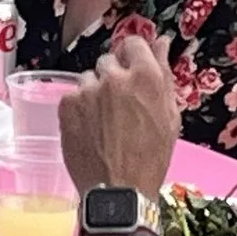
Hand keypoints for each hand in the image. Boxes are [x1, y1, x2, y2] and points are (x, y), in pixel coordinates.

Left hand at [59, 35, 178, 199]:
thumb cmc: (151, 158)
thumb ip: (164, 74)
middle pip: (109, 60)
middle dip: (113, 77)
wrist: (119, 192)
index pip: (133, 43)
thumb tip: (162, 43)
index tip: (131, 69)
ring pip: (89, 78)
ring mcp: (88, 90)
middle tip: (117, 105)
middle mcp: (115, 76)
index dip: (132, 56)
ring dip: (94, 93)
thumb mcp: (169, 116)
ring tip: (102, 122)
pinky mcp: (67, 104)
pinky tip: (88, 129)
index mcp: (146, 76)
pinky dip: (79, 108)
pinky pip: (73, 95)